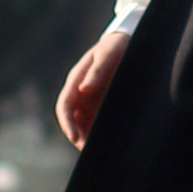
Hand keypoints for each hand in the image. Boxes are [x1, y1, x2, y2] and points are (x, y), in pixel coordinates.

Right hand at [57, 26, 131, 148]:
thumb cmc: (116, 45)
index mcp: (76, 80)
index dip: (67, 123)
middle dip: (77, 136)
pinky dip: (98, 132)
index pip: (65, 106)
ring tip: (98, 151)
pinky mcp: (101, 104)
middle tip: (88, 151)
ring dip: (87, 137)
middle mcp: (80, 92)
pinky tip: (108, 142)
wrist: (128, 41)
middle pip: (72, 119)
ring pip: (83, 123)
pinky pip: (96, 122)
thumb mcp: (108, 54)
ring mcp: (90, 99)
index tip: (74, 137)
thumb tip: (84, 89)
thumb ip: (97, 71)